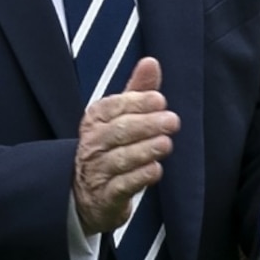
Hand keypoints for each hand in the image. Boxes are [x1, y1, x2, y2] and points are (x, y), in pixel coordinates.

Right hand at [74, 55, 178, 236]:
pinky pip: (122, 186)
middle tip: (172, 121)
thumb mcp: (120, 118)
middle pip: (117, 132)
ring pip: (120, 159)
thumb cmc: (109, 148)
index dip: (137, 103)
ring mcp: (97, 172)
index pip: (112, 107)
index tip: (160, 100)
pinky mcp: (106, 197)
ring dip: (144, 150)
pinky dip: (139, 177)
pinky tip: (156, 169)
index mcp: (94, 120)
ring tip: (166, 144)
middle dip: (145, 125)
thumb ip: (136, 91)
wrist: (87, 195)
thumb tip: (151, 62)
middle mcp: (92, 144)